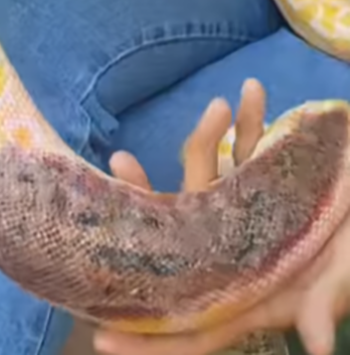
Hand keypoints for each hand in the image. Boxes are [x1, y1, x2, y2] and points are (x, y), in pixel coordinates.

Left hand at [95, 80, 349, 354]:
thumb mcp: (344, 272)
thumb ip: (327, 299)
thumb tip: (318, 348)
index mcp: (252, 292)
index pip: (194, 328)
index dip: (151, 343)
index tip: (101, 339)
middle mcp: (239, 254)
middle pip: (178, 240)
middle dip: (146, 203)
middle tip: (120, 161)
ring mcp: (247, 214)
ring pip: (208, 181)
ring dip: (203, 138)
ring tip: (209, 105)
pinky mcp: (264, 183)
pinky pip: (244, 153)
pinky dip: (246, 123)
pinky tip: (245, 96)